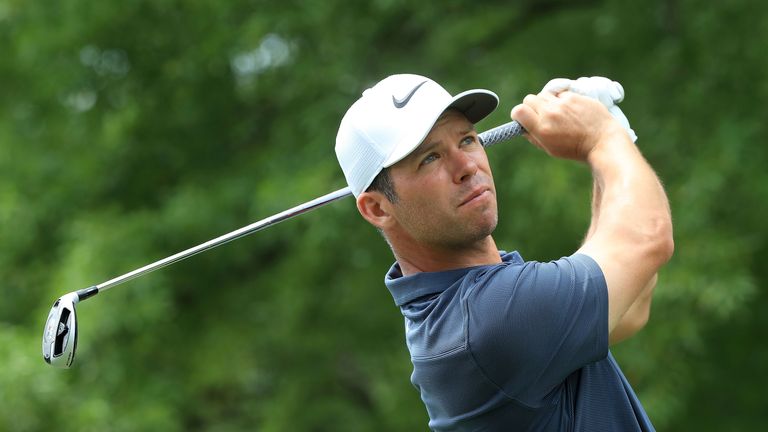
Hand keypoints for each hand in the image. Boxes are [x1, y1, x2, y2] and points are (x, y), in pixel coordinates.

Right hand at [510, 91, 627, 161]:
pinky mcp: (575, 96)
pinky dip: (562, 100)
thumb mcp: (550, 149)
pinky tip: (571, 110)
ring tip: (557, 112)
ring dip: (547, 102)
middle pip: (529, 99)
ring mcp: (563, 103)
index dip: (518, 114)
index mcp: (542, 129)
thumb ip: (533, 137)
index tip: (523, 118)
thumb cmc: (576, 149)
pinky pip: (561, 93)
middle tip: (541, 115)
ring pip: (544, 94)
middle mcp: (550, 114)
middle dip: (532, 106)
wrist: (602, 141)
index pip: (518, 111)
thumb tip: (522, 127)